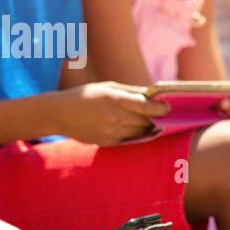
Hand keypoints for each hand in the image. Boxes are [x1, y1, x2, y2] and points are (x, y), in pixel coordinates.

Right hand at [51, 81, 170, 146]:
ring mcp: (110, 132)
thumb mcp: (108, 87)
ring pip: (139, 132)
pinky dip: (134, 134)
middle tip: (163, 115)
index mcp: (115, 99)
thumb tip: (154, 95)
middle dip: (155, 119)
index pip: (145, 107)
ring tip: (151, 122)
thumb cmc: (86, 95)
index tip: (168, 108)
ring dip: (146, 128)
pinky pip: (128, 140)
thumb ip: (132, 91)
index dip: (160, 108)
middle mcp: (114, 117)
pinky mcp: (107, 143)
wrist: (60, 113)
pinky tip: (134, 128)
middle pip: (145, 121)